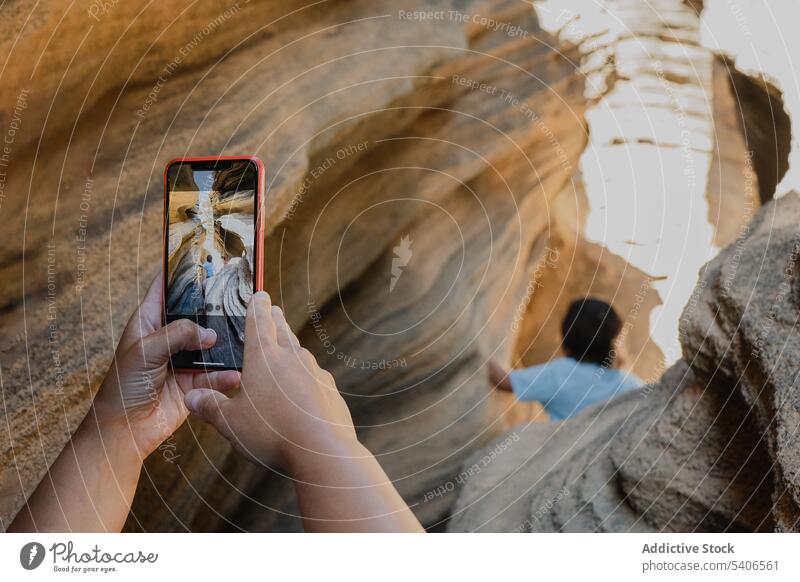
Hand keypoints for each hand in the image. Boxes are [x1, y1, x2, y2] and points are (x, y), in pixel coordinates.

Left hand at [92, 273, 240, 457]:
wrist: (125, 430)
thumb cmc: (123, 387)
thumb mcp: (145, 351)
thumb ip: (177, 334)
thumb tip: (210, 333)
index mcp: (150, 321)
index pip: (166, 287)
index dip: (182, 271)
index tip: (204, 254)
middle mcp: (170, 336)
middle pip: (198, 313)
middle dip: (217, 307)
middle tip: (242, 296)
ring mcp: (184, 359)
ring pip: (213, 343)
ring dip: (228, 343)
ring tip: (248, 336)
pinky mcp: (196, 382)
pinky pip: (217, 373)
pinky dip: (228, 374)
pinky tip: (237, 373)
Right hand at [183, 291, 356, 467]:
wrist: (323, 450)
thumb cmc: (271, 433)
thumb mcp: (230, 423)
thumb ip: (210, 407)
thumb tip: (191, 396)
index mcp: (264, 357)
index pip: (259, 322)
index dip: (257, 306)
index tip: (260, 294)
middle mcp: (292, 358)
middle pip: (283, 332)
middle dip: (276, 320)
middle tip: (274, 311)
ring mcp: (315, 373)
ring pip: (301, 354)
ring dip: (292, 348)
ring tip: (286, 348)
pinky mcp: (330, 391)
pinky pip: (315, 378)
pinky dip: (306, 378)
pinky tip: (303, 390)